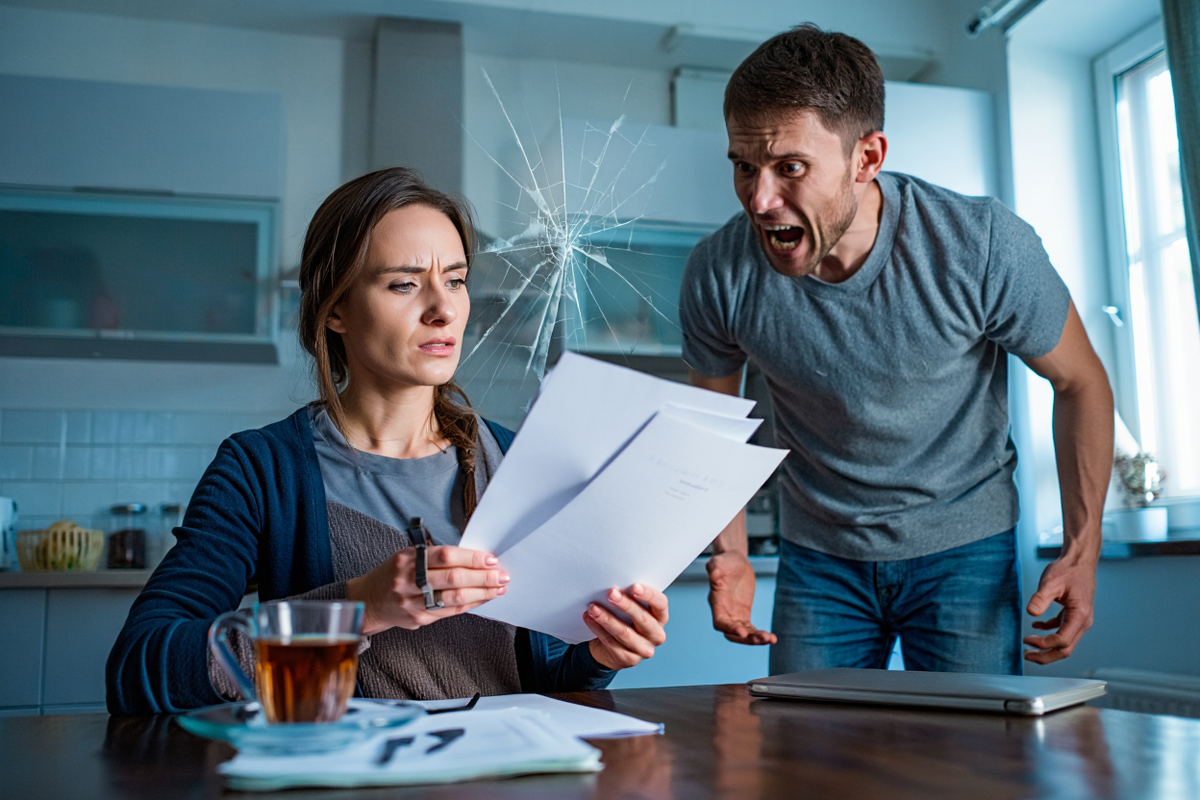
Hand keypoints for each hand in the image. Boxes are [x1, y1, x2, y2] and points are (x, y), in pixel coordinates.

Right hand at [346, 546, 508, 635]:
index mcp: (408, 558)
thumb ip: (436, 557)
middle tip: (502, 576)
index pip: (446, 556)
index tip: (491, 559)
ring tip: (499, 589)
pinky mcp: (418, 618)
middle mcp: (408, 580)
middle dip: (482, 577)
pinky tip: (483, 599)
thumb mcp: (408, 556)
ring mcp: (412, 602)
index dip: (471, 558)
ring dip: (481, 593)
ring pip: (454, 598)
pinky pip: (450, 611)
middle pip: (453, 578)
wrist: (369, 600)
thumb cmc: (395, 574)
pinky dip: (470, 604)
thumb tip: (474, 559)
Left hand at [584, 584, 668, 669]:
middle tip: (610, 593)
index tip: (634, 586)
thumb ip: (630, 598)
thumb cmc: (624, 620)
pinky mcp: (628, 659)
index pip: (661, 604)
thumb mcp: (631, 609)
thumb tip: (615, 586)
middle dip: (625, 605)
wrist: (612, 648)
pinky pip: (611, 642)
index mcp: (661, 618)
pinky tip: (589, 618)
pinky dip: (598, 628)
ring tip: (593, 607)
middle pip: (642, 619)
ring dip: (607, 618)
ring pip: (624, 633)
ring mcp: (644, 650)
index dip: (649, 595)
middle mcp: (656, 635)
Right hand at [708, 552, 774, 644]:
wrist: (734, 562)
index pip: (720, 622)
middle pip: (732, 633)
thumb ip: (714, 567)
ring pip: (743, 634)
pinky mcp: (743, 614)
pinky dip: (760, 635)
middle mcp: (723, 612)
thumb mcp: (719, 561)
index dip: (730, 629)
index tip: (743, 632)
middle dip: (746, 639)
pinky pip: (751, 630)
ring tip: (771, 639)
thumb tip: (714, 572)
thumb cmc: (725, 561)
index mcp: (716, 602)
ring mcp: (733, 615)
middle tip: (763, 638)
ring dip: (756, 639)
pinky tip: (772, 638)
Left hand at [1023, 555, 1096, 663]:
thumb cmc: (1068, 570)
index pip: (1062, 641)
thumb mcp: (1051, 582)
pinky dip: (1049, 632)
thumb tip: (1031, 612)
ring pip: (1064, 643)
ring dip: (1047, 647)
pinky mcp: (1074, 615)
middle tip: (1026, 655)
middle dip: (1045, 656)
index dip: (1043, 644)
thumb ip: (1041, 598)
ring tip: (1028, 646)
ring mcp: (1080, 620)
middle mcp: (1083, 622)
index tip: (1026, 640)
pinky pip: (1062, 631)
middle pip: (1065, 649)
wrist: (1079, 561)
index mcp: (1080, 616)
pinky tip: (1036, 626)